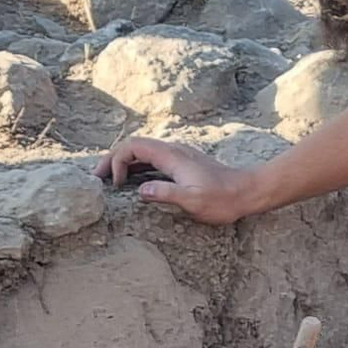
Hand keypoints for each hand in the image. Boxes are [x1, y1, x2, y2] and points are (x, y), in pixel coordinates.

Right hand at [95, 137, 258, 225]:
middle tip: (98, 179)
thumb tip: (140, 190)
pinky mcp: (183, 165)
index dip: (117, 160)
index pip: (133, 146)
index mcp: (172, 156)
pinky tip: (132, 183)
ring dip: (124, 164)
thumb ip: (166, 193)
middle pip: (134, 147)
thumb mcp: (194, 200)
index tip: (116, 184)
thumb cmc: (223, 199)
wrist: (248, 192)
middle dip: (113, 160)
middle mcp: (173, 151)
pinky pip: (153, 162)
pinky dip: (137, 169)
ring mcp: (178, 157)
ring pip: (143, 153)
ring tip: (109, 181)